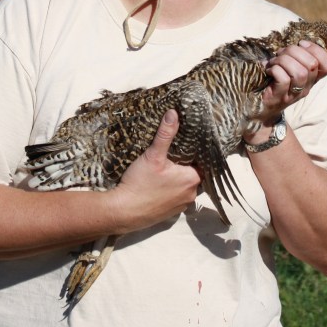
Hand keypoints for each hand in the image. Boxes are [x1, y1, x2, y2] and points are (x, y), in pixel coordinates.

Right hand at [107, 109, 201, 232]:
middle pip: (194, 173)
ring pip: (185, 186)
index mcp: (192, 179)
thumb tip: (174, 113)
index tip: (187, 144)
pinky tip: (159, 183)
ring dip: (178, 178)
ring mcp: (182, 205)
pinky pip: (176, 197)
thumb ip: (165, 134)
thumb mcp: (153, 155)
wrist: (123, 212)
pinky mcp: (171, 213)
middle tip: (174, 153)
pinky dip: (171, 190)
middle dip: (186, 164)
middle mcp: (192, 194)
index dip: (195, 152)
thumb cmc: (140, 183)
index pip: (203, 162)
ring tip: (166, 167)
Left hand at [257, 40, 326, 123]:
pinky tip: (269, 70)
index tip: (301, 44)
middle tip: (281, 53)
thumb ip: (296, 58)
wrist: (261, 109)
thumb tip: (300, 43)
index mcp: (312, 79)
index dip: (317, 50)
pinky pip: (284, 79)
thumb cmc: (275, 83)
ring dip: (284, 60)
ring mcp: (294, 94)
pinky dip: (275, 70)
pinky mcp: (280, 98)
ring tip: (274, 62)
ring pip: (299, 72)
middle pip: (312, 65)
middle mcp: (306, 87)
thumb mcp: (290, 69)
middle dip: (295, 51)